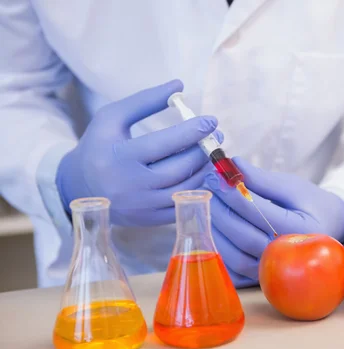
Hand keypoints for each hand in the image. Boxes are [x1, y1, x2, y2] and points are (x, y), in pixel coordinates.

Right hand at [57, 79, 221, 225]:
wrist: (79, 186)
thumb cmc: (99, 144)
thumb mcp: (113, 117)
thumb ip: (145, 100)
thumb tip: (179, 85)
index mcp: (119, 158)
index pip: (166, 143)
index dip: (193, 131)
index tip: (212, 120)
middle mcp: (131, 186)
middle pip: (181, 168)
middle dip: (204, 150)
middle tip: (217, 137)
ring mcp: (142, 207)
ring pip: (186, 187)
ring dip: (204, 168)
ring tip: (211, 152)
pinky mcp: (150, 220)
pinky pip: (183, 203)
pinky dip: (197, 187)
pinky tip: (202, 172)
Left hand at [203, 157, 343, 287]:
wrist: (329, 230)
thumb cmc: (310, 205)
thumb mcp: (292, 186)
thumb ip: (262, 179)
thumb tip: (232, 164)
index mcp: (299, 229)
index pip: (258, 212)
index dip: (232, 193)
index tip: (216, 175)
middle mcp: (287, 256)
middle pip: (243, 235)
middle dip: (221, 209)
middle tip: (208, 186)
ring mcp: (272, 271)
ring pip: (233, 255)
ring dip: (215, 228)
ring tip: (209, 204)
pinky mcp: (259, 279)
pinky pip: (232, 269)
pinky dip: (218, 250)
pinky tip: (213, 227)